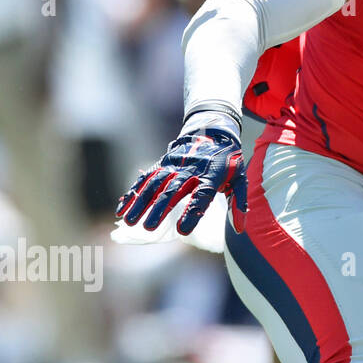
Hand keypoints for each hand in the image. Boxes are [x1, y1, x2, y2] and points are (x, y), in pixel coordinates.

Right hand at [117, 110, 246, 235]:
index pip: (202, 196)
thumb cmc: (228, 162)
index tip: (182, 230)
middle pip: (173, 191)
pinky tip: (122, 208)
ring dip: (141, 202)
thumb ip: (238, 204)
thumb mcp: (240, 179)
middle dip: (159, 209)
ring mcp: (174, 165)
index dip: (192, 212)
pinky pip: (146, 178)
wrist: (214, 132)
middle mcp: (190, 170)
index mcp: (211, 176)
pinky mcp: (163, 163)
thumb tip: (239, 229)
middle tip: (148, 227)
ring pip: (154, 184)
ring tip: (130, 221)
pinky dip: (133, 192)